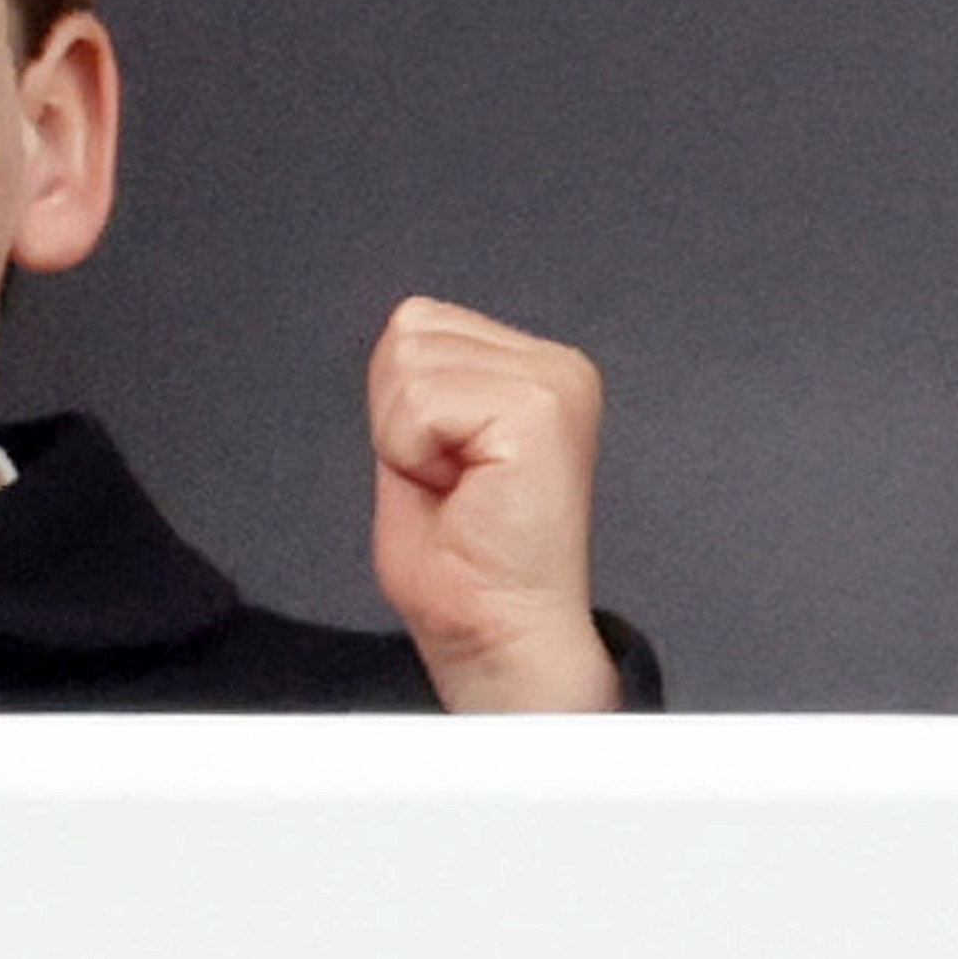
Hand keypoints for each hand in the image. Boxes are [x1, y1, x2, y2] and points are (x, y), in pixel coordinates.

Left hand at [368, 297, 619, 711]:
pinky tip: (466, 493)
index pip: (417, 322)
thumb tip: (401, 330)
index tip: (447, 470)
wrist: (496, 635)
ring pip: (410, 362)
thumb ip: (421, 377)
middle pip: (408, 331)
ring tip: (460, 490)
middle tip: (453, 485)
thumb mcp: (425, 440)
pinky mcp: (540, 408)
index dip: (401, 406)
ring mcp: (554, 382)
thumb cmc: (466, 566)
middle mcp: (557, 367)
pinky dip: (417, 454)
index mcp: (536, 368)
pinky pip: (422, 403)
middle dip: (402, 417)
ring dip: (409, 439)